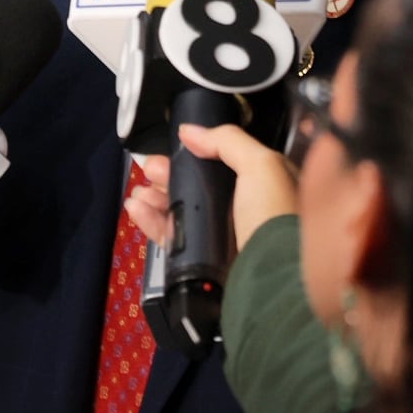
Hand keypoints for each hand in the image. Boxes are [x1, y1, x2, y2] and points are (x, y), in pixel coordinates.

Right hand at [123, 123, 298, 257]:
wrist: (272, 281)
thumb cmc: (274, 218)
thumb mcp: (261, 166)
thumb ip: (226, 141)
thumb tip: (189, 131)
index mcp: (266, 186)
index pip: (225, 163)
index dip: (198, 154)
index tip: (174, 149)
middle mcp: (246, 211)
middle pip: (199, 187)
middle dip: (170, 175)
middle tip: (150, 169)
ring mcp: (226, 238)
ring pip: (184, 212)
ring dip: (157, 198)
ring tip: (139, 193)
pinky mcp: (207, 262)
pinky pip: (175, 238)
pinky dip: (154, 223)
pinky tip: (138, 210)